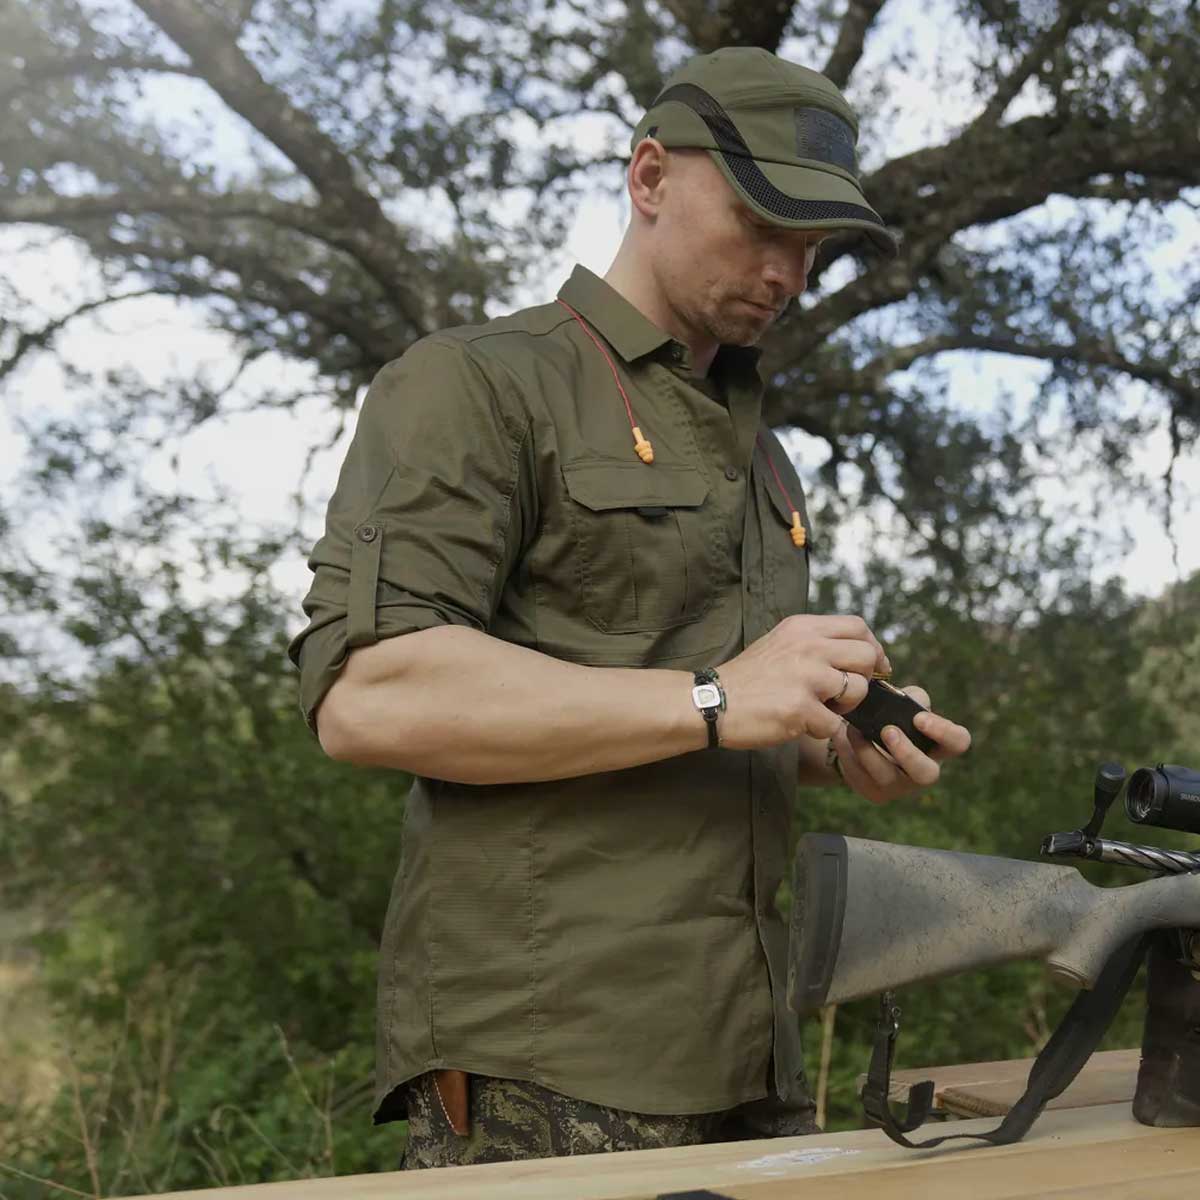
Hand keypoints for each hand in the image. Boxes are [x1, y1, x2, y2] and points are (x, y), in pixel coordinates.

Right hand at [716, 615, 890, 749]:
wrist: (713, 702)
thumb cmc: (749, 678)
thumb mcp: (781, 643)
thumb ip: (816, 643)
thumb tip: (861, 653)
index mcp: (803, 628)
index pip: (858, 627)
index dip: (873, 648)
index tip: (872, 667)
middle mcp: (808, 646)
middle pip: (866, 656)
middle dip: (862, 679)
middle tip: (841, 694)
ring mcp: (806, 677)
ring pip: (857, 691)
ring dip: (843, 707)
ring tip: (817, 709)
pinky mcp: (801, 708)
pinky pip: (835, 724)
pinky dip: (821, 729)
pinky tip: (799, 724)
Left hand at [830, 685, 970, 803]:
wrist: (863, 740)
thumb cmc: (891, 718)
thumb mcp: (903, 703)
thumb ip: (910, 698)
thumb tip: (907, 701)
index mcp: (938, 746)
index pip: (958, 742)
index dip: (943, 732)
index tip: (919, 718)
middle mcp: (924, 771)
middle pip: (927, 774)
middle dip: (906, 752)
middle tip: (887, 731)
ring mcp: (900, 787)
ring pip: (886, 776)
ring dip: (867, 750)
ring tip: (852, 729)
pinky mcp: (875, 793)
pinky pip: (860, 778)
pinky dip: (847, 755)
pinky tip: (840, 736)